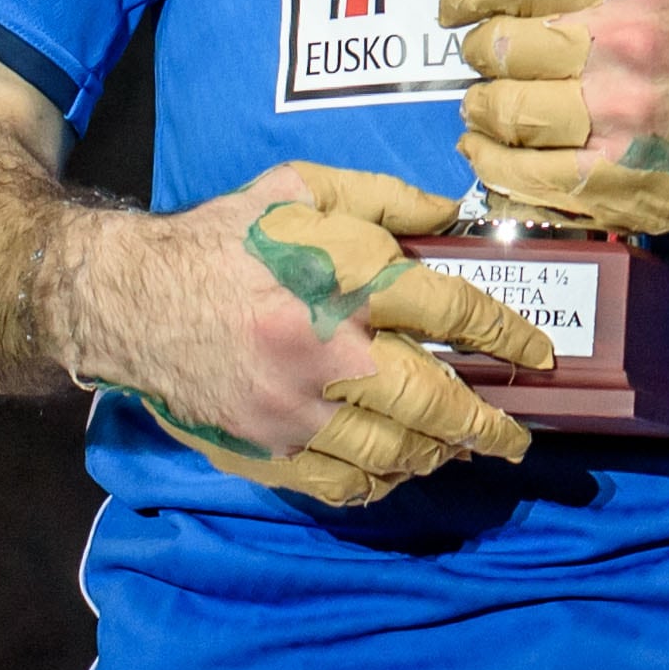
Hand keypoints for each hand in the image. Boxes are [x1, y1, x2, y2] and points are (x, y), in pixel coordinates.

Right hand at [58, 162, 549, 506]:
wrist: (129, 298)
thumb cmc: (224, 237)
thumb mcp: (303, 187)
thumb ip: (384, 197)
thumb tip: (451, 214)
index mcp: (346, 281)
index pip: (451, 314)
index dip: (506, 336)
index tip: (539, 355)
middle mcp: (327, 352)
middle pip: (431, 400)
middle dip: (486, 423)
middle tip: (518, 438)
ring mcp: (293, 410)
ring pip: (390, 451)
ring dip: (438, 454)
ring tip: (462, 448)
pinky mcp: (262, 447)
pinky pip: (338, 482)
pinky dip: (378, 482)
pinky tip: (398, 469)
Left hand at [440, 0, 668, 231]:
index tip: (456, 5)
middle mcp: (617, 49)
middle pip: (498, 43)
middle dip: (480, 51)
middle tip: (489, 57)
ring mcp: (610, 118)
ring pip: (498, 107)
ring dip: (481, 106)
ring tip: (488, 104)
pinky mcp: (605, 180)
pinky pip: (513, 169)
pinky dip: (487, 158)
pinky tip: (488, 149)